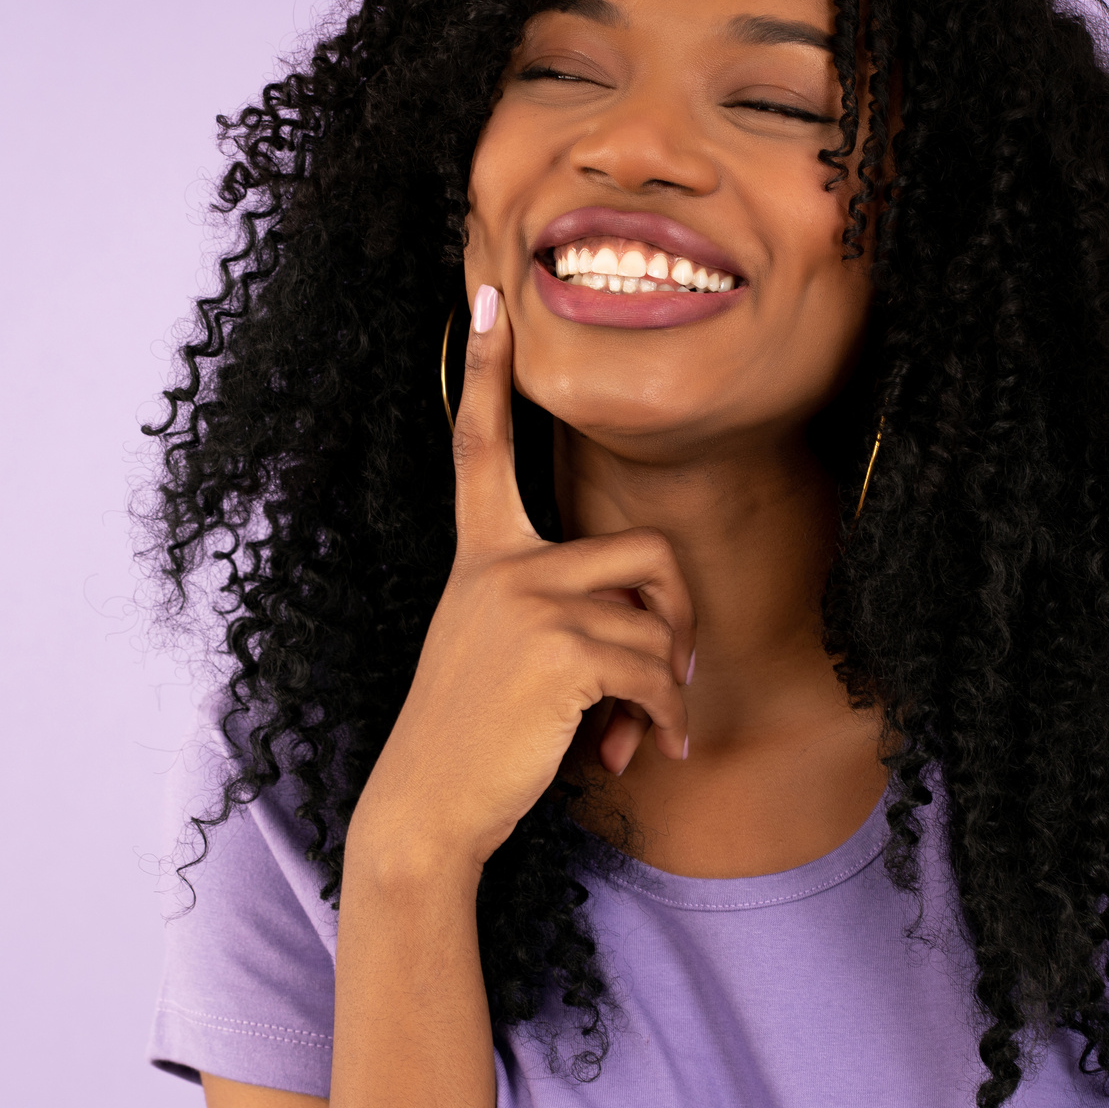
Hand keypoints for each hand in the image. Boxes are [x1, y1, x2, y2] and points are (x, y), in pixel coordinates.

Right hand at [353, 285, 695, 873]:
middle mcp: (502, 565)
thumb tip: (665, 649)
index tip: (488, 300)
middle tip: (675, 674)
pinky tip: (644, 754)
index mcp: (482, 556)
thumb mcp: (502, 654)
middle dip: (682, 618)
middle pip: (650, 550)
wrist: (427, 807)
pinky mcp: (560, 649)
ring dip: (668, 692)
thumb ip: (563, 621)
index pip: (479, 446)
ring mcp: (529, 602)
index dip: (484, 373)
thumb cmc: (473, 739)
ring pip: (658, 625)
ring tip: (639, 735)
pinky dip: (665, 718)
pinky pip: (654, 670)